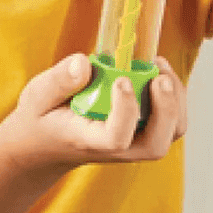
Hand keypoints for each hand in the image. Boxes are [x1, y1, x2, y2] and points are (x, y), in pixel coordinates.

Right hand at [0, 53, 186, 173]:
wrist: (44, 145)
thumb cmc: (42, 119)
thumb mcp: (37, 96)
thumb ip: (59, 81)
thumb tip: (83, 63)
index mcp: (89, 142)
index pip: (117, 138)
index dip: (126, 110)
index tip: (122, 79)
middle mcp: (117, 149)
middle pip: (156, 144)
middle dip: (166, 109)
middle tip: (158, 76)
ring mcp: (133, 143)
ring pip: (170, 132)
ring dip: (175, 100)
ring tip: (159, 67)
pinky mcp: (142, 131)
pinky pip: (170, 120)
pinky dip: (173, 96)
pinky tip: (157, 71)